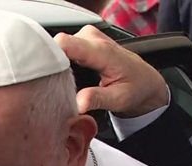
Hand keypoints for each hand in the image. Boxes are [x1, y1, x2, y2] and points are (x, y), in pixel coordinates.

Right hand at [54, 25, 168, 116]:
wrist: (145, 81)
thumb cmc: (134, 88)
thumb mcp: (118, 99)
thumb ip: (97, 99)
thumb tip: (78, 103)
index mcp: (102, 51)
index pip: (65, 43)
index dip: (50, 57)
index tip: (45, 75)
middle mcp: (93, 39)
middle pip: (57, 45)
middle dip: (52, 65)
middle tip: (55, 85)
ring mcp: (87, 36)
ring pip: (58, 46)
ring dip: (57, 64)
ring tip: (62, 82)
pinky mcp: (83, 40)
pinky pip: (63, 47)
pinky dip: (61, 62)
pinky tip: (66, 75)